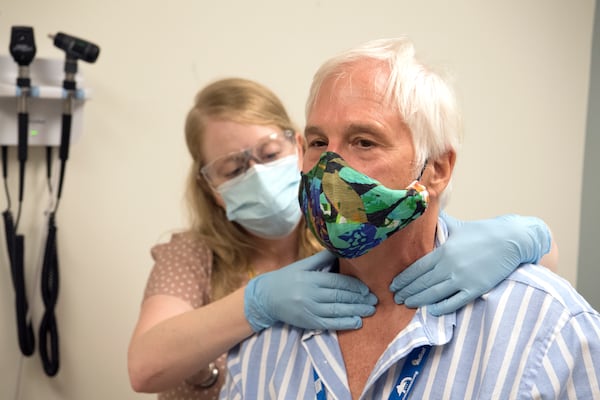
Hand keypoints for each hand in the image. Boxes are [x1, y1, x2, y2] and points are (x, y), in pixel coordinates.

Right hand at [245, 250, 376, 331]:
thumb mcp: (302, 265)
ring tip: (370, 310)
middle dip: (359, 299)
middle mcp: (311, 294)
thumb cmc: (286, 278)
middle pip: (340, 296)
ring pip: (337, 310)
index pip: (337, 282)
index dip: (354, 286)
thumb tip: (340, 248)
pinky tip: (356, 322)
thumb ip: (322, 259)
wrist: (265, 297)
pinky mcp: (308, 322)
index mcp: (312, 279)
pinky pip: (329, 324)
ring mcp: (310, 309)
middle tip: (374, 300)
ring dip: (356, 311)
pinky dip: (344, 323)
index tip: (367, 288)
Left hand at [390, 212, 551, 315]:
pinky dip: (441, 307)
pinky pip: (455, 302)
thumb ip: (440, 225)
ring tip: (407, 304)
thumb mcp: (458, 226)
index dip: (403, 279)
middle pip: (422, 282)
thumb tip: (426, 214)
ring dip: (418, 300)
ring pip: (434, 294)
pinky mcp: (476, 289)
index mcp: (443, 251)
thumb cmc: (484, 232)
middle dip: (407, 291)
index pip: (417, 268)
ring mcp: (463, 279)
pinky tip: (431, 310)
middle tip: (396, 298)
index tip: (393, 285)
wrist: (512, 240)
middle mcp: (450, 266)